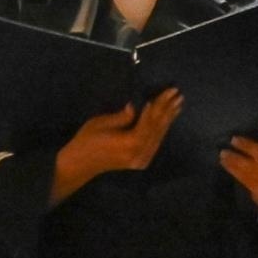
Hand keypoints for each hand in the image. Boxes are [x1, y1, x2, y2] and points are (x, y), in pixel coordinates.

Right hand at [52, 90, 182, 205]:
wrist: (79, 164)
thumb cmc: (87, 141)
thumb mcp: (101, 123)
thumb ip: (122, 117)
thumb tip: (135, 107)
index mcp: (129, 143)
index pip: (148, 121)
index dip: (157, 106)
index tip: (166, 93)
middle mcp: (139, 153)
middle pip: (157, 128)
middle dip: (167, 110)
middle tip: (177, 95)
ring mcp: (141, 159)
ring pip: (158, 136)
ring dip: (168, 119)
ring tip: (177, 104)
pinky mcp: (140, 161)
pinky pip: (155, 143)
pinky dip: (162, 130)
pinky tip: (168, 120)